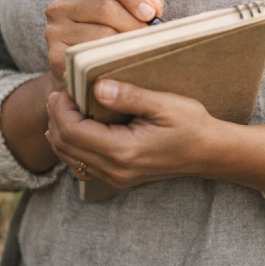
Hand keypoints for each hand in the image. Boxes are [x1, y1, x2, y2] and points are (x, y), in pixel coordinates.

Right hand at [44, 0, 163, 90]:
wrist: (80, 73)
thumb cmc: (107, 36)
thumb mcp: (124, 11)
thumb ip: (144, 0)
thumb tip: (154, 6)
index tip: (151, 13)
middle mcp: (61, 6)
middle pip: (104, 7)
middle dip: (133, 23)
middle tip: (151, 38)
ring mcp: (55, 31)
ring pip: (100, 34)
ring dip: (126, 44)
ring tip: (142, 52)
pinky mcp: (55, 56)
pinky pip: (90, 57)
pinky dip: (111, 61)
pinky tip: (123, 66)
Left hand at [46, 79, 215, 187]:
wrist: (208, 152)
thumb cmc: (190, 124)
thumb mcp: (164, 104)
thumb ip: (129, 96)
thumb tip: (97, 88)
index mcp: (123, 151)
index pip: (74, 132)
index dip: (61, 110)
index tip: (62, 89)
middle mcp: (115, 170)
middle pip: (67, 147)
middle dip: (56, 119)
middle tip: (57, 94)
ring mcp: (116, 177)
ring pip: (70, 160)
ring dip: (60, 133)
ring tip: (60, 108)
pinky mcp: (118, 178)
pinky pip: (82, 167)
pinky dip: (70, 149)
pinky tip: (70, 132)